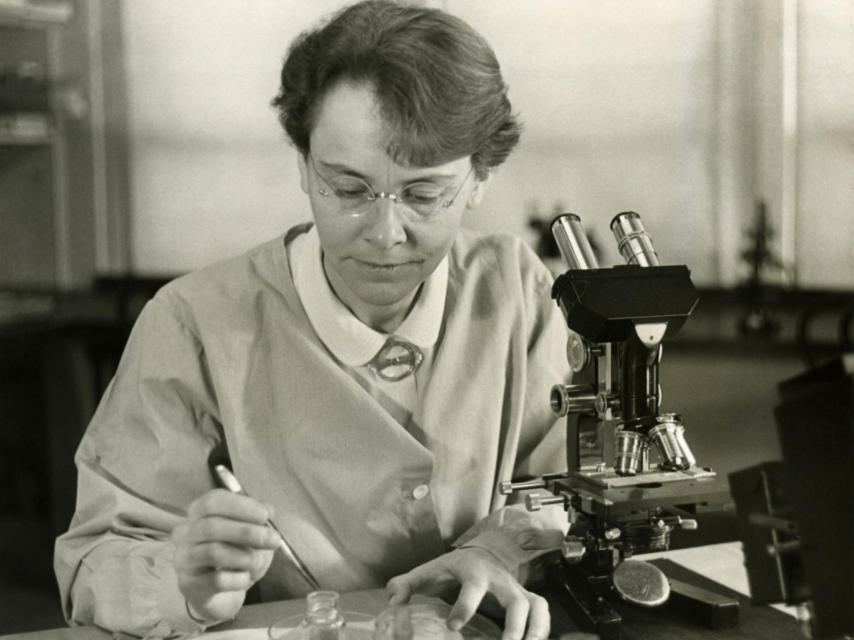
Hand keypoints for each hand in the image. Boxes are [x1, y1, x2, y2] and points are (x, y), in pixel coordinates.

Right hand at [171, 488, 279, 622]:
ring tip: (258, 562)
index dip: (240, 506)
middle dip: (247, 532)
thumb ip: (257, 518)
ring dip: (245, 557)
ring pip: (213, 553)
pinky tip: (247, 578)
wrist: (221, 590)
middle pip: (211, 527)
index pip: (212, 502)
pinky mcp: (188, 584)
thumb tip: (267, 509)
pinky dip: (238, 578)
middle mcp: (185, 533)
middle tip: (274, 540)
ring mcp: (184, 559)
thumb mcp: (250, 531)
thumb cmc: (236, 552)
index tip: (266, 515)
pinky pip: (216, 580)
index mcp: (199, 512)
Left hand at [385, 547, 548, 639]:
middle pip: (515, 599)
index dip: (465, 606)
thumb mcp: (427, 573)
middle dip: (513, 626)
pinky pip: (542, 612)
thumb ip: (405, 585)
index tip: (453, 625)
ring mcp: (516, 589)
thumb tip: (391, 603)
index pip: (473, 586)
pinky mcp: (526, 599)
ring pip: (535, 607)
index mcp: (473, 570)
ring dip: (534, 631)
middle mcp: (499, 579)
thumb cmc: (451, 570)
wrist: (478, 556)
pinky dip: (542, 631)